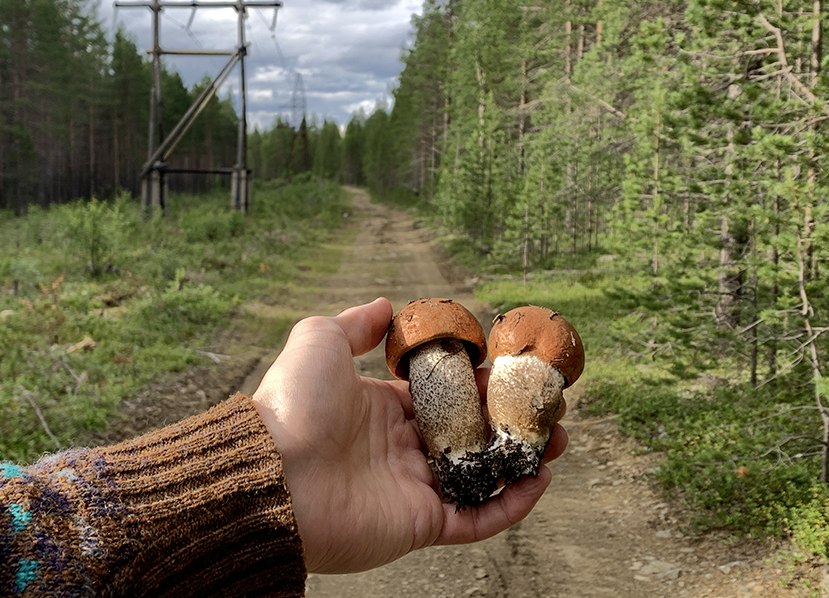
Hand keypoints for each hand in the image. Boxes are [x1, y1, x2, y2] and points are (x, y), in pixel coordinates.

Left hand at [252, 297, 567, 574]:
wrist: (272, 473)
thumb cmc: (293, 404)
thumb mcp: (319, 341)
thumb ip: (356, 324)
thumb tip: (385, 305)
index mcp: (380, 409)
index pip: (442, 396)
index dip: (477, 384)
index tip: (510, 370)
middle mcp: (400, 449)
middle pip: (467, 434)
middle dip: (508, 420)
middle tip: (545, 405)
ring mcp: (412, 488)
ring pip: (480, 475)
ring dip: (521, 459)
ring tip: (555, 439)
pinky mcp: (421, 524)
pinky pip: (477, 517)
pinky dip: (511, 504)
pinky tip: (540, 479)